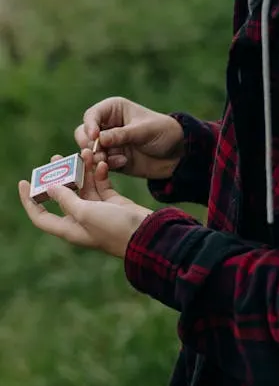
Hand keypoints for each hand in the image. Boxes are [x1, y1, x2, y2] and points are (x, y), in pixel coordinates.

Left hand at [19, 150, 152, 257]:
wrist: (146, 233)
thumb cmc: (113, 228)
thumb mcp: (85, 213)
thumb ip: (66, 199)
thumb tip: (51, 187)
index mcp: (69, 228)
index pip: (40, 216)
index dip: (29, 201)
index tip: (24, 182)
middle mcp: (80, 219)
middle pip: (63, 196)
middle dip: (59, 177)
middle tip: (56, 158)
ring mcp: (98, 211)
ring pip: (84, 187)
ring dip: (83, 170)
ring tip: (83, 152)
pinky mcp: (113, 203)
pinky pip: (102, 185)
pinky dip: (101, 174)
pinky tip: (102, 164)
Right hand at [75, 96, 183, 179]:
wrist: (177, 153)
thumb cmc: (164, 132)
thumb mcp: (144, 131)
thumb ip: (122, 134)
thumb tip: (98, 138)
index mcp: (114, 110)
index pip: (92, 115)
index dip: (90, 125)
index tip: (95, 136)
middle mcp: (107, 125)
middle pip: (83, 133)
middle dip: (89, 144)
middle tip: (99, 153)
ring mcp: (108, 143)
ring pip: (88, 151)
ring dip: (97, 157)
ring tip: (113, 160)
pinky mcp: (111, 159)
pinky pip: (99, 164)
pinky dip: (106, 165)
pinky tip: (122, 163)